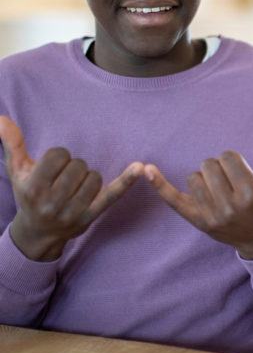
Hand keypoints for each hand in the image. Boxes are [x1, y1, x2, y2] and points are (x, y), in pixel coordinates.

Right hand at [0, 116, 142, 260]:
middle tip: (63, 181)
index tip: (53, 168)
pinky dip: (127, 180)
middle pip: (78, 165)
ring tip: (74, 188)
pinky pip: (112, 195)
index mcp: (33, 188)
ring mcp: (72, 212)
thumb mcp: (17, 171)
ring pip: (94, 177)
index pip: (59, 155)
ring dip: (87, 178)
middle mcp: (52, 202)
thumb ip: (12, 144)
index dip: (59, 157)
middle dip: (73, 168)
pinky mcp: (91, 217)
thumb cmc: (28, 194)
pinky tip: (140, 167)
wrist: (37, 233)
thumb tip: (1, 119)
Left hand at [145, 136, 252, 259]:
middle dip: (219, 168)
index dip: (234, 160)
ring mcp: (210, 216)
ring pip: (194, 177)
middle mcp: (229, 207)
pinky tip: (146, 169)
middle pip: (209, 164)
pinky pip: (173, 199)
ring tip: (219, 191)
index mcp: (249, 194)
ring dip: (205, 178)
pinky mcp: (195, 220)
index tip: (241, 173)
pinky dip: (159, 184)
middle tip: (230, 183)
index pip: (228, 157)